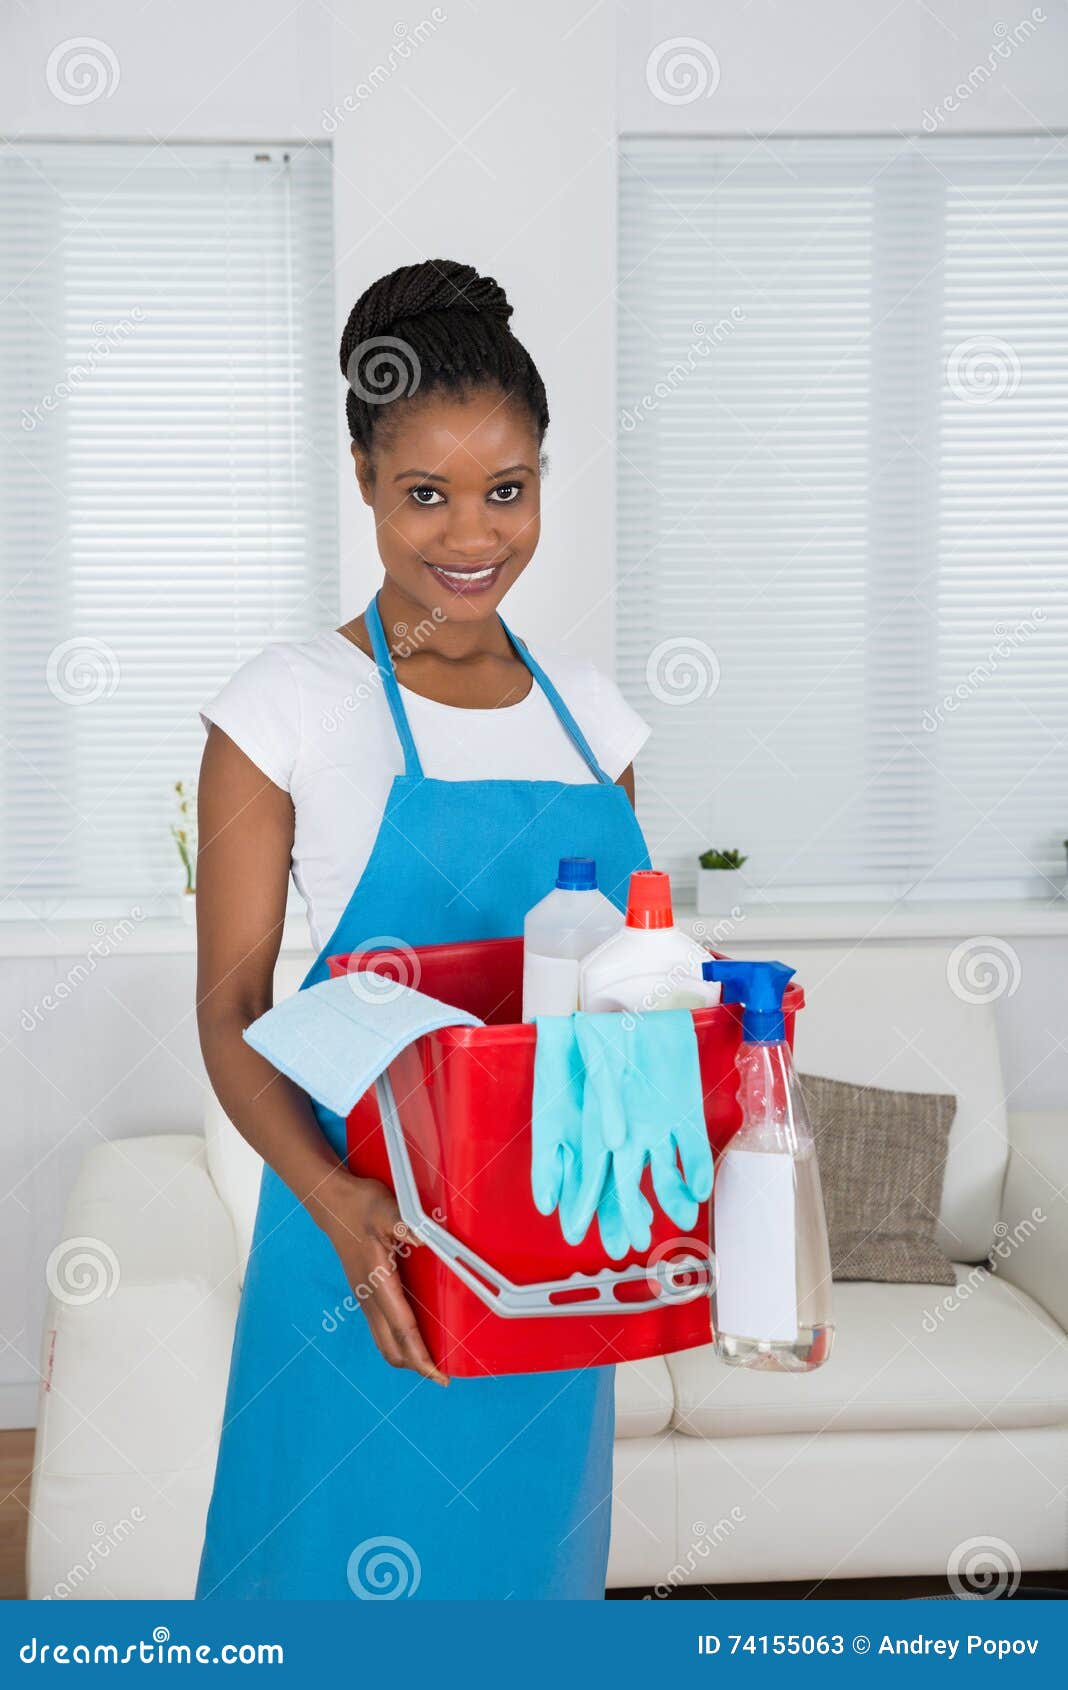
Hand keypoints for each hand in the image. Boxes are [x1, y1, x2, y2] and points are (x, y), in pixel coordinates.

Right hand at [314, 1166, 448, 1386]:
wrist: (335, 1205)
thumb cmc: (362, 1206)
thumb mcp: (387, 1209)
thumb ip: (405, 1225)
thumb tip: (427, 1239)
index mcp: (378, 1282)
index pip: (402, 1329)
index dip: (422, 1357)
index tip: (440, 1377)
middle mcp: (370, 1297)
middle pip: (392, 1347)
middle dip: (417, 1366)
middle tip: (443, 1375)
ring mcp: (365, 1298)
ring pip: (385, 1342)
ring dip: (407, 1357)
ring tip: (432, 1362)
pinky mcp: (366, 1293)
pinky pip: (382, 1329)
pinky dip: (399, 1342)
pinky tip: (415, 1338)